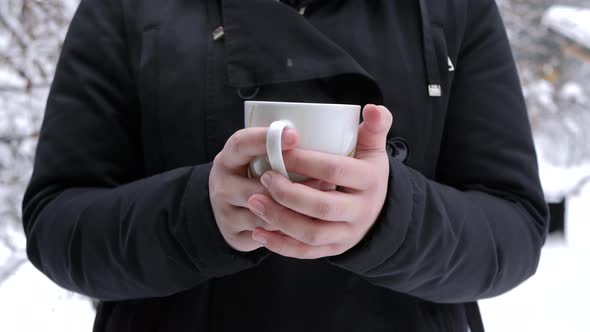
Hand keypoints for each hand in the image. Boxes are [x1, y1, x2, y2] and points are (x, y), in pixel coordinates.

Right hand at [209, 127, 333, 251]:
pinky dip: (290, 229)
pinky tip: (310, 221)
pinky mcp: (234, 235)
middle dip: (295, 188)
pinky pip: (268, 234)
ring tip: (327, 201)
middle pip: (259, 188)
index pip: (242, 144)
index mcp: (228, 158)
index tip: (295, 136)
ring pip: (267, 214)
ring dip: (297, 210)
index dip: (266, 139)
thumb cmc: (252, 173)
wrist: (227, 207)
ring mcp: (225, 213)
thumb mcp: (255, 156)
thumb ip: (277, 147)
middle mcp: (222, 185)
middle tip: (328, 180)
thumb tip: (323, 130)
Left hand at [247, 104, 392, 258]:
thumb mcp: (373, 150)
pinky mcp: (334, 250)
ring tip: (254, 202)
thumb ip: (374, 128)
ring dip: (279, 220)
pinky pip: (305, 252)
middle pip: (322, 207)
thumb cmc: (365, 173)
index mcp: (369, 181)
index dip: (305, 162)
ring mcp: (347, 234)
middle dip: (288, 194)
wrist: (378, 212)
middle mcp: (361, 211)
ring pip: (311, 233)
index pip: (335, 170)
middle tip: (264, 178)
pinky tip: (258, 233)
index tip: (280, 152)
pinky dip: (280, 245)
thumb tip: (373, 107)